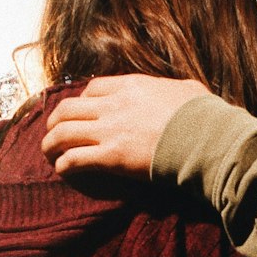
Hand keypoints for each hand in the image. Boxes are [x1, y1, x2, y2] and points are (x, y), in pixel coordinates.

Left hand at [41, 74, 209, 176]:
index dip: (82, 100)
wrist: (207, 139)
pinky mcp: (110, 157)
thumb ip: (176, 89)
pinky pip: (73, 159)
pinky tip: (63, 170)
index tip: (82, 111)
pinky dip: (64, 165)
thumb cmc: (204, 116)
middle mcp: (113, 105)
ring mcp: (110, 131)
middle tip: (54, 132)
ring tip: (49, 153)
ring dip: (50, 143)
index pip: (92, 88)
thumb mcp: (189, 90)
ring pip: (62, 133)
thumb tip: (186, 91)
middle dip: (55, 120)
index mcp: (131, 86)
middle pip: (68, 108)